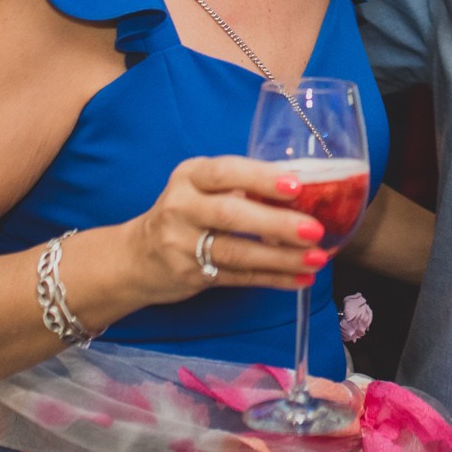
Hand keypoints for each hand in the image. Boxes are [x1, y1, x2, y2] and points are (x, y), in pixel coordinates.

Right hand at [116, 156, 328, 306]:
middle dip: (276, 223)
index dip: (260, 178)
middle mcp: (181, 207)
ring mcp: (182, 245)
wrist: (135, 257)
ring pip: (236, 252)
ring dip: (281, 257)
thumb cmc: (186, 212)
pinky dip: (272, 279)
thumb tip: (306, 190)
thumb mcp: (201, 187)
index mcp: (190, 176)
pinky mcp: (191, 276)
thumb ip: (241, 185)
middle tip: (314, 230)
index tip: (295, 186)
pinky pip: (238, 277)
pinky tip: (300, 278)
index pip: (225, 172)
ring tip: (316, 258)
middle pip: (230, 214)